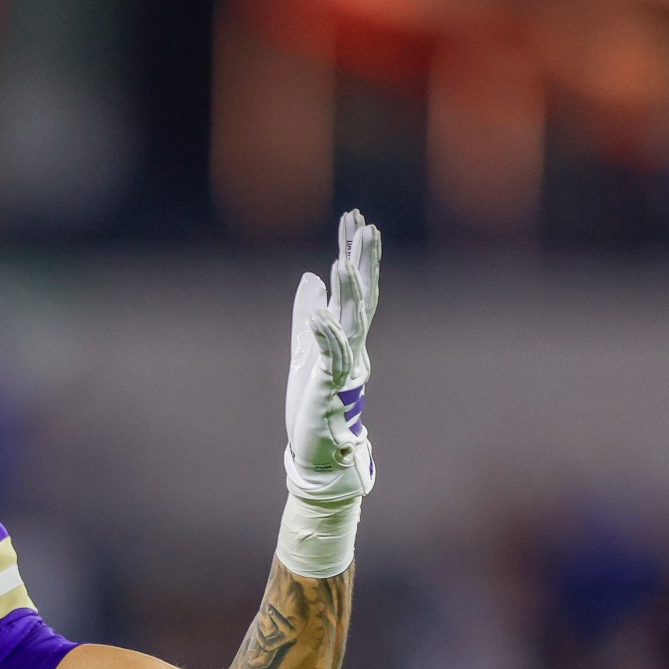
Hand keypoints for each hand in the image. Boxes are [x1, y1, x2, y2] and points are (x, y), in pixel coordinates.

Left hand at [283, 208, 380, 502]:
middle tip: (365, 225)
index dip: (355, 253)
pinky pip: (331, 356)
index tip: (357, 220)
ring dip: (347, 292)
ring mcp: (344, 366)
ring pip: (350, 322)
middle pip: (362, 296)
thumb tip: (311, 276)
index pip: (355, 287)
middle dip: (362, 261)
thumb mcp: (303, 347)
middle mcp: (351, 346)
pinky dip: (325, 334)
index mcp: (346, 335)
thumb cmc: (312, 402)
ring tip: (341, 261)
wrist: (316, 447)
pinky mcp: (330, 386)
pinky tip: (319, 313)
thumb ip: (308, 312)